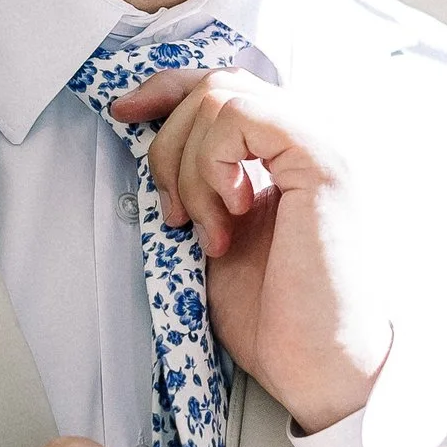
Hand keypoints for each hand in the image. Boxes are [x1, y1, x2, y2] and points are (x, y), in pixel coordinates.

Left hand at [110, 72, 392, 435]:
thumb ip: (197, 181)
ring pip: (221, 95)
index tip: (123, 116)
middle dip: (167, 140)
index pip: (224, 85)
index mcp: (286, 154)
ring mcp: (321, 143)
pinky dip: (213, 162)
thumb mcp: (214, 230)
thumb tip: (148, 141)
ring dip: (189, 166)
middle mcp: (309, 138)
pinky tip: (230, 214)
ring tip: (207, 229)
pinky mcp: (322, 159)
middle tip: (174, 213)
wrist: (317, 365)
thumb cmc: (273, 315)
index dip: (165, 91)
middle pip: (215, 81)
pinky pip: (242, 115)